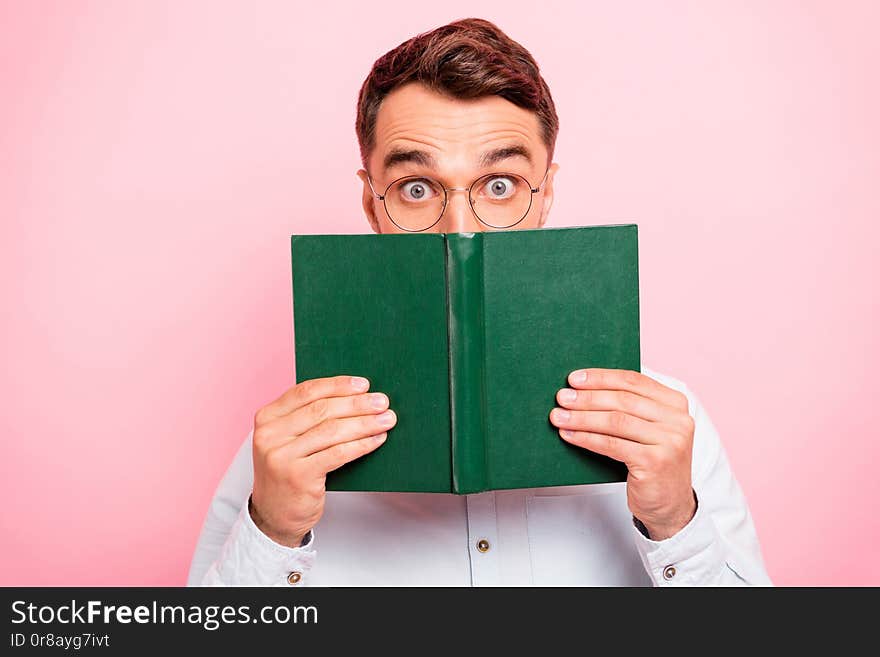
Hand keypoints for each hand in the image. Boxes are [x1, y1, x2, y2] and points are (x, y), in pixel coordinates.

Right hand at [250, 375, 396, 546]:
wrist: (274, 516)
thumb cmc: (289, 472)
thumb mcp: (287, 440)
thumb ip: (308, 418)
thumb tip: (355, 396)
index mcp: (267, 417)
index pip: (306, 391)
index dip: (338, 385)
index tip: (364, 384)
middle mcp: (270, 434)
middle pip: (322, 410)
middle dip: (357, 404)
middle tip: (382, 402)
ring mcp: (282, 456)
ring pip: (332, 430)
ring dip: (365, 423)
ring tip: (386, 419)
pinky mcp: (298, 476)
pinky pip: (338, 454)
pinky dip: (361, 444)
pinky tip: (377, 440)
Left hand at [549, 368, 695, 539]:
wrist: (670, 505)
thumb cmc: (652, 462)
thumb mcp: (648, 429)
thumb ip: (629, 408)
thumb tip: (583, 389)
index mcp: (676, 403)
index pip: (634, 381)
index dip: (601, 377)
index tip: (574, 378)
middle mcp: (678, 419)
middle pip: (623, 400)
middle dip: (587, 397)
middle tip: (562, 397)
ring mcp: (670, 441)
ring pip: (616, 421)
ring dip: (582, 417)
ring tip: (559, 416)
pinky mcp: (656, 462)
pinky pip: (612, 444)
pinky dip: (586, 438)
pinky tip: (570, 434)